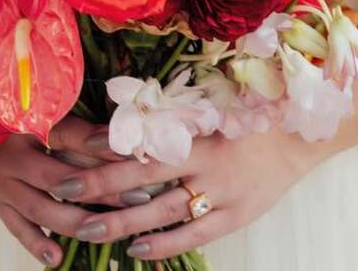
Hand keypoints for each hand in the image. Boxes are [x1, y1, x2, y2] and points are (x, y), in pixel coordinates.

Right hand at [0, 116, 126, 266]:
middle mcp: (11, 155)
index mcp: (25, 124)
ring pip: (40, 208)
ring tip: (105, 229)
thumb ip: (81, 128)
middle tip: (135, 198)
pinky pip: (18, 228)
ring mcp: (2, 184)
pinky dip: (37, 244)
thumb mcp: (48, 114)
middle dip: (100, 190)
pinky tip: (57, 258)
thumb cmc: (23, 117)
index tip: (134, 155)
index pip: (68, 136)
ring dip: (74, 221)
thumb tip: (121, 136)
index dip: (101, 145)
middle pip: (58, 178)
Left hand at [47, 125, 317, 259]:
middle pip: (143, 172)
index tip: (69, 140)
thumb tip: (124, 110)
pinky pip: (194, 235)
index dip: (105, 140)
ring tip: (85, 227)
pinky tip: (136, 250)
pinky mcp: (234, 216)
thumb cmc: (246, 117)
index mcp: (195, 127)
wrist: (296, 136)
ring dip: (122, 220)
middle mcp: (203, 159)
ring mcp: (219, 191)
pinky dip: (164, 244)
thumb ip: (171, 114)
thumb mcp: (210, 107)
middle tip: (62, 187)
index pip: (140, 134)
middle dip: (100, 181)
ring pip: (162, 209)